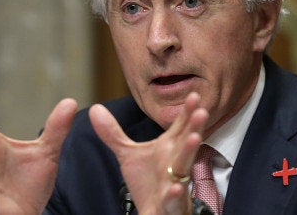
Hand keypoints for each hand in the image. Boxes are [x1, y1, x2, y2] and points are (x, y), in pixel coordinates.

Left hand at [89, 92, 208, 214]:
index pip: (179, 127)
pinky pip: (173, 200)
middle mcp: (175, 165)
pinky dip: (175, 194)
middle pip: (185, 143)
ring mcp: (175, 185)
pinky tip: (175, 188)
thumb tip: (95, 108)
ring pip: (184, 168)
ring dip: (189, 153)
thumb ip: (113, 133)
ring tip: (195, 138)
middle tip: (202, 111)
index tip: (194, 94)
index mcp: (168, 149)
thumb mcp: (128, 155)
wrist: (155, 211)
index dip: (186, 112)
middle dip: (194, 127)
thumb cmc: (149, 182)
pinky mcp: (169, 206)